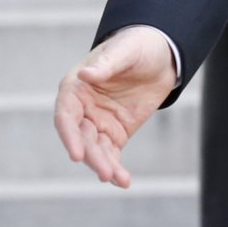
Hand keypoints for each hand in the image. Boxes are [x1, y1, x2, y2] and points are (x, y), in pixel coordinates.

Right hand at [53, 25, 177, 188]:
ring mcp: (98, 122)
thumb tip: (85, 75)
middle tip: (105, 173)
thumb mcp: (125, 50)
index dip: (69, 136)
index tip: (76, 154)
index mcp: (75, 87)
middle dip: (91, 156)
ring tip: (117, 179)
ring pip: (95, 150)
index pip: (66, 115)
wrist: (162, 54)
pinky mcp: (116, 133)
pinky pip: (112, 154)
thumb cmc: (137, 45)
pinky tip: (123, 181)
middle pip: (81, 138)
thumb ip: (106, 64)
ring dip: (104, 165)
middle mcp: (82, 108)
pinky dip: (116, 168)